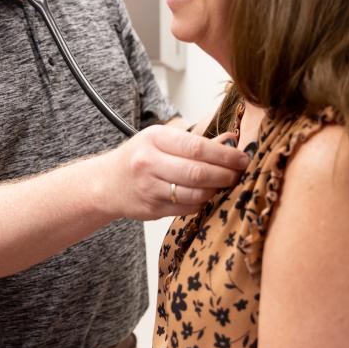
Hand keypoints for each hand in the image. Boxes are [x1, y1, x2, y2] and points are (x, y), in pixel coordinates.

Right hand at [96, 125, 248, 219]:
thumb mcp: (162, 140)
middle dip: (225, 174)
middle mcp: (149, 162)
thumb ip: (196, 141)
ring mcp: (149, 188)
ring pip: (195, 193)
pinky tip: (205, 195)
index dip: (225, 155)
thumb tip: (231, 139)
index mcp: (155, 138)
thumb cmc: (139, 157)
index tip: (243, 159)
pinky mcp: (152, 209)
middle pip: (198, 173)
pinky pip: (187, 207)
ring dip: (216, 191)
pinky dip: (202, 202)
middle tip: (240, 174)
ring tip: (225, 184)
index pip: (197, 147)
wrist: (106, 183)